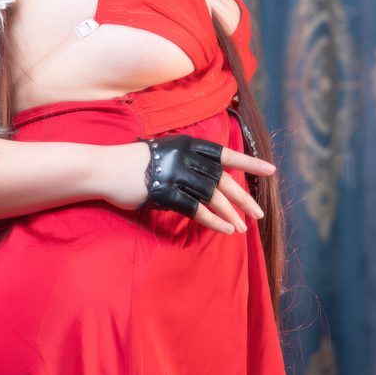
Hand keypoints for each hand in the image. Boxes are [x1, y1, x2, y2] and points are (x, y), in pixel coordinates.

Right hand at [142, 134, 275, 234]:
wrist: (104, 168)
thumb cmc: (134, 163)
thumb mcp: (165, 153)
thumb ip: (188, 162)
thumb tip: (213, 180)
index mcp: (187, 144)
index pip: (224, 154)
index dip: (249, 163)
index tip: (271, 171)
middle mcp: (184, 156)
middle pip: (222, 179)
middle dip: (243, 198)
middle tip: (258, 213)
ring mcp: (173, 174)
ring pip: (211, 195)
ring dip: (230, 213)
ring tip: (242, 227)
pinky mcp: (163, 192)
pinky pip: (194, 209)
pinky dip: (212, 221)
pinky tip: (225, 230)